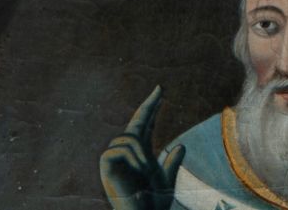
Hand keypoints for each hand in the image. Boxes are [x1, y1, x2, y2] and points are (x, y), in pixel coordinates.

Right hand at [100, 89, 180, 209]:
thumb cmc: (153, 205)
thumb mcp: (167, 181)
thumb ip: (171, 164)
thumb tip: (181, 145)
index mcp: (140, 154)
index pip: (145, 125)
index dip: (151, 107)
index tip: (160, 90)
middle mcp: (126, 152)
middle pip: (137, 122)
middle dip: (150, 106)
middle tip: (161, 89)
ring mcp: (114, 157)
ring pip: (130, 137)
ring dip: (143, 153)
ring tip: (147, 171)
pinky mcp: (106, 163)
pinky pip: (120, 147)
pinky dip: (133, 157)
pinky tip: (138, 170)